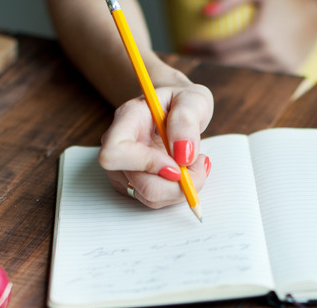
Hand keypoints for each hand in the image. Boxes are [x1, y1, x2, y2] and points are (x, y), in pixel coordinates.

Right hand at [99, 82, 213, 208]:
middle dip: (177, 184)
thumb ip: (187, 120)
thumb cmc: (181, 101)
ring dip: (181, 188)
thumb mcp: (193, 99)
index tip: (177, 164)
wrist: (174, 109)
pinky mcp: (135, 183)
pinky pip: (157, 200)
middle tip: (200, 164)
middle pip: (139, 183)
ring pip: (150, 197)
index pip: (116, 152)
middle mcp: (118, 146)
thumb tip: (183, 153)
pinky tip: (187, 172)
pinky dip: (178, 192)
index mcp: (127, 119)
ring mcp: (123, 168)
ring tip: (195, 163)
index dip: (147, 164)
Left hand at [185, 0, 316, 72]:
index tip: (185, 46)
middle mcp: (270, 53)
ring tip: (208, 59)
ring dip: (225, 66)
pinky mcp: (290, 71)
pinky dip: (245, 68)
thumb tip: (204, 13)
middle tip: (192, 54)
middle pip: (228, 63)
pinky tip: (233, 62)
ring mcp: (281, 65)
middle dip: (207, 59)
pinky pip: (261, 73)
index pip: (221, 49)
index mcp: (260, 34)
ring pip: (243, 71)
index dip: (200, 49)